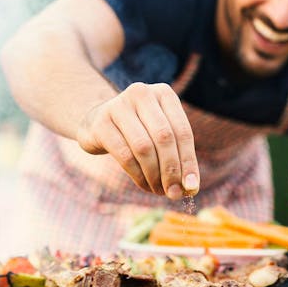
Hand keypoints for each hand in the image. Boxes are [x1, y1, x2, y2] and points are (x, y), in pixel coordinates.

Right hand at [76, 82, 199, 198]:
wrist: (96, 122)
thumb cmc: (137, 130)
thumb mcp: (159, 134)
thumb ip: (177, 156)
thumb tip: (190, 187)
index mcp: (163, 93)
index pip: (182, 131)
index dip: (188, 161)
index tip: (192, 187)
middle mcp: (142, 93)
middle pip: (164, 138)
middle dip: (171, 170)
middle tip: (174, 193)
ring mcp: (118, 106)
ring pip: (144, 147)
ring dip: (154, 175)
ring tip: (159, 190)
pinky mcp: (101, 123)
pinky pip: (125, 155)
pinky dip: (138, 175)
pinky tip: (144, 185)